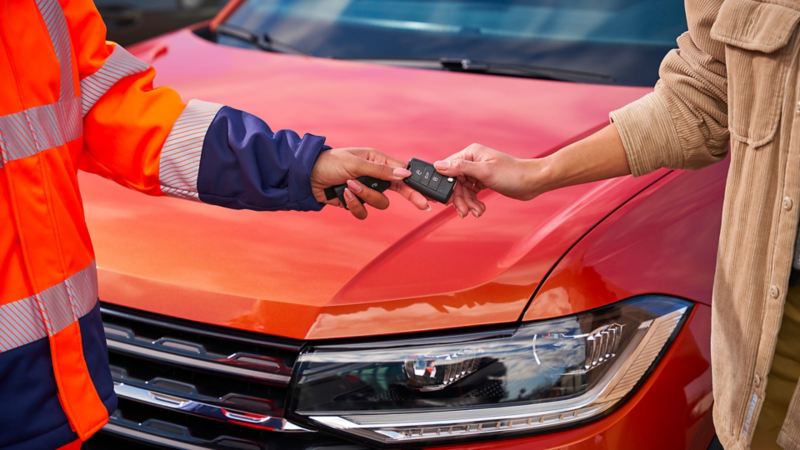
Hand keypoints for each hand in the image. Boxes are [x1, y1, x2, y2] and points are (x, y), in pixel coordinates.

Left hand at [311, 148, 430, 219]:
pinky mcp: (354, 202)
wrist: (307, 177)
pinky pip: (363, 211)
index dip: (416, 183)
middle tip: (423, 206)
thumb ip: (381, 171)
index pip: (402, 172)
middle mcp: (374, 176)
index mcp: (377, 161)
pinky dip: (354, 205)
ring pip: (379, 203)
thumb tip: (404, 174)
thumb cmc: (330, 163)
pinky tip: (344, 196)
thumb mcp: (356, 164)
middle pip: (397, 191)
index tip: (429, 193)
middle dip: (408, 197)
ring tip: (350, 186)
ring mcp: (365, 190)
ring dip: (365, 197)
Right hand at [434, 143, 541, 217]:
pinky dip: (474, 202)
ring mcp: (477, 172)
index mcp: (470, 153)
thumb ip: (460, 168)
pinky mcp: (483, 181)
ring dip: (468, 203)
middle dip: (460, 198)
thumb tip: (438, 165)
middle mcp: (472, 161)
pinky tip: (479, 209)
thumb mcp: (484, 172)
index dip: (446, 185)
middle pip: (455, 183)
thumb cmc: (512, 173)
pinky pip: (471, 193)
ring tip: (475, 211)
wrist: (532, 182)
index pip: (448, 168)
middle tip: (464, 211)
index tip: (446, 199)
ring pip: (463, 190)